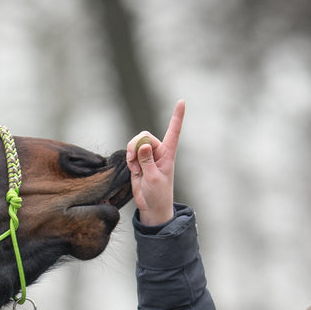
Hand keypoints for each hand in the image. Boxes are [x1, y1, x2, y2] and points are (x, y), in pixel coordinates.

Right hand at [125, 99, 184, 227]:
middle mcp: (158, 152)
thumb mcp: (153, 178)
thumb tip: (143, 144)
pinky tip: (133, 170)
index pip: (174, 131)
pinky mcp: (138, 162)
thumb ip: (147, 160)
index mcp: (168, 153)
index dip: (177, 116)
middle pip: (145, 136)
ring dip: (131, 152)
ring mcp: (147, 156)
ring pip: (136, 143)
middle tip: (133, 158)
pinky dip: (129, 159)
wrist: (151, 208)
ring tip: (134, 167)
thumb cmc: (158, 194)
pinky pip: (130, 152)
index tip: (181, 101)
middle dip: (136, 145)